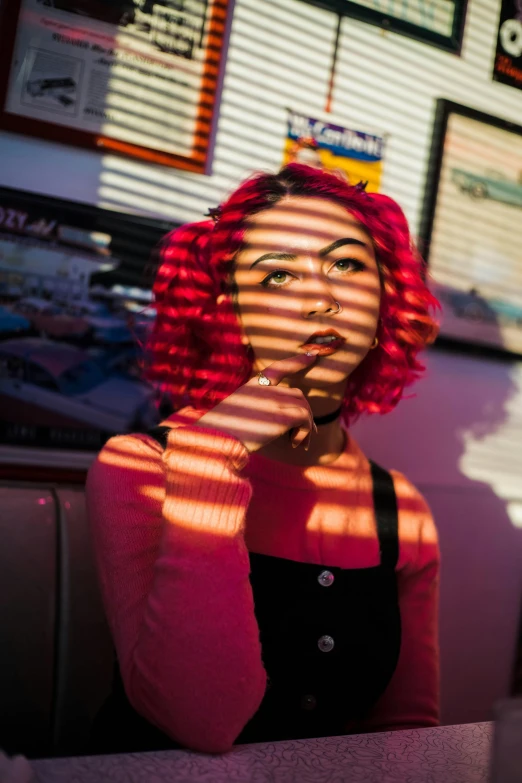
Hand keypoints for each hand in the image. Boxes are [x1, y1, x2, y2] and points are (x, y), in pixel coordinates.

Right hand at [194, 352, 318, 452]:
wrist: (214, 440)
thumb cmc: (221, 433)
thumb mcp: (236, 414)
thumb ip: (257, 411)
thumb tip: (282, 423)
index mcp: (252, 386)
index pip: (278, 368)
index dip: (296, 361)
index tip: (312, 355)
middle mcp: (264, 389)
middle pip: (297, 394)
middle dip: (305, 414)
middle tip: (303, 436)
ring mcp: (273, 399)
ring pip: (304, 406)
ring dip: (306, 427)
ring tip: (299, 444)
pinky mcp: (281, 414)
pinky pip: (304, 418)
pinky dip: (304, 432)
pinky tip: (295, 444)